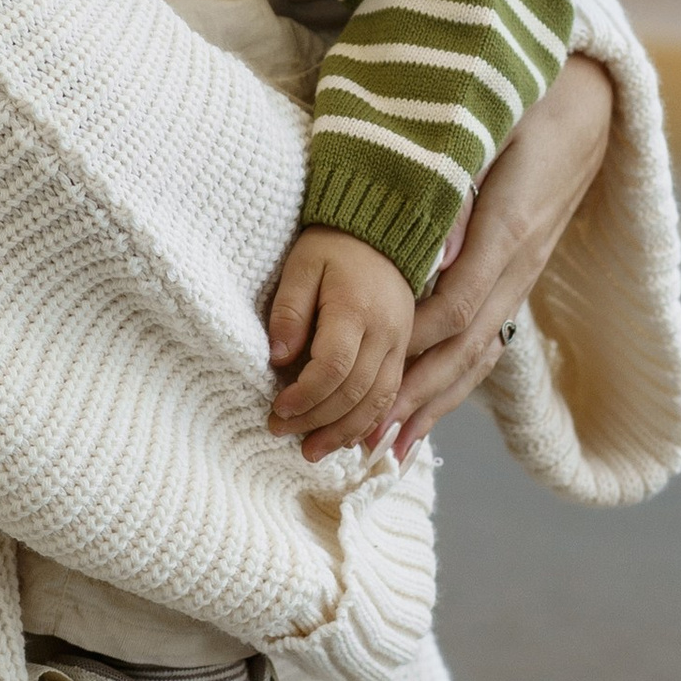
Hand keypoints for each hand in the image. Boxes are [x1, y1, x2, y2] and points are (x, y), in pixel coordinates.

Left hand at [265, 229, 418, 461]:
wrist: (381, 229)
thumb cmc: (332, 247)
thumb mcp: (301, 266)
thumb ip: (289, 311)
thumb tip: (278, 358)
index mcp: (356, 309)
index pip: (331, 368)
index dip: (303, 396)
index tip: (276, 408)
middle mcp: (386, 332)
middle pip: (354, 393)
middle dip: (316, 421)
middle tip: (281, 432)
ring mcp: (400, 343)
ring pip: (377, 402)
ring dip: (343, 432)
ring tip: (312, 451)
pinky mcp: (404, 350)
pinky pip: (391, 395)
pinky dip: (369, 422)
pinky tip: (347, 438)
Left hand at [374, 52, 616, 461]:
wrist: (594, 100)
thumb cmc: (528, 96)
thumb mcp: (494, 124)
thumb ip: (459, 184)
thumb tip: (432, 255)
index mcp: (509, 229)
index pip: (453, 308)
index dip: (406, 346)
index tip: (357, 375)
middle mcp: (519, 265)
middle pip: (460, 349)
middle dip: (405, 396)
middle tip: (351, 438)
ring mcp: (522, 276)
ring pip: (475, 356)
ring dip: (428, 404)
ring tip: (381, 450)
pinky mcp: (518, 276)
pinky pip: (485, 341)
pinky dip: (452, 383)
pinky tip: (424, 415)